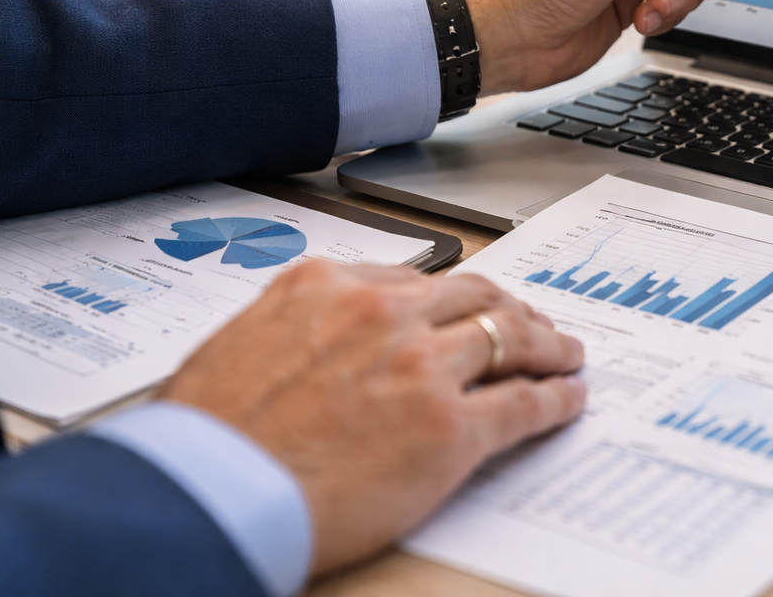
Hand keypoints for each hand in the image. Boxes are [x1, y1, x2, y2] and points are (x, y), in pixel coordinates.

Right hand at [162, 260, 585, 574]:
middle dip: (510, 309)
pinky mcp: (449, 427)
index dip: (453, 295)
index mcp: (327, 285)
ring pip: (510, 339)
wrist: (207, 493)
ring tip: (565, 354)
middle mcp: (382, 313)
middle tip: (531, 324)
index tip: (468, 304)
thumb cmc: (206, 436)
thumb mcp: (239, 343)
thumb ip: (295, 327)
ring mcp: (421, 367)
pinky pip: (522, 403)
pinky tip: (566, 399)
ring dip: (547, 345)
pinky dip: (554, 399)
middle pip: (474, 297)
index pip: (415, 278)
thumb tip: (314, 340)